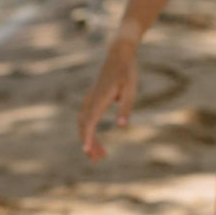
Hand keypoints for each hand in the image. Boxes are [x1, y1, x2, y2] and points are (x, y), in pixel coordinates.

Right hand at [77, 40, 139, 160]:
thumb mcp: (131, 91)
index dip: (88, 138)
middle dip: (89, 144)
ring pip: (84, 124)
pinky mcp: (92, 99)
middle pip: (84, 126)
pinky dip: (90, 131)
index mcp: (100, 99)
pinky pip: (87, 118)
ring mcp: (90, 99)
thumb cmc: (127, 72)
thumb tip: (121, 126)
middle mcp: (91, 100)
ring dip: (90, 140)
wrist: (119, 53)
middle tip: (97, 161)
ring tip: (100, 155)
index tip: (87, 151)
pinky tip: (97, 141)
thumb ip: (125, 108)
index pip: (90, 122)